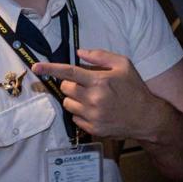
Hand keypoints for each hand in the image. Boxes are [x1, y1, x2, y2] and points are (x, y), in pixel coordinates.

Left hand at [32, 48, 153, 138]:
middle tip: (85, 84)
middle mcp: (93, 99)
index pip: (69, 72)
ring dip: (74, 99)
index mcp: (99, 81)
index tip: (36, 67)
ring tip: (91, 98)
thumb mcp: (123, 65)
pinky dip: (80, 113)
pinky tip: (95, 110)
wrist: (146, 117)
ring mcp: (92, 116)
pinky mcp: (92, 129)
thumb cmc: (134, 88)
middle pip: (65, 88)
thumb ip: (100, 56)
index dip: (50, 69)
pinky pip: (74, 118)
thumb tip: (79, 53)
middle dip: (71, 84)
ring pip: (68, 103)